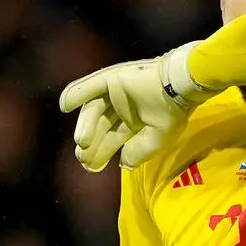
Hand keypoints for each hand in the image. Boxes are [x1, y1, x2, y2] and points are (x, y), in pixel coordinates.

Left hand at [61, 42, 210, 172]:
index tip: (91, 167)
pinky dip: (76, 93)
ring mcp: (116, 91)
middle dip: (92, 143)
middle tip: (83, 159)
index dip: (102, 152)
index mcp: (134, 121)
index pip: (113, 138)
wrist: (180, 87)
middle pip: (101, 126)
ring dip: (86, 126)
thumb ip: (139, 152)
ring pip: (95, 110)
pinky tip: (64, 105)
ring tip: (81, 143)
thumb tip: (123, 163)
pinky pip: (90, 86)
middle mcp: (123, 106)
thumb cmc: (173, 112)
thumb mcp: (157, 139)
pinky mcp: (112, 78)